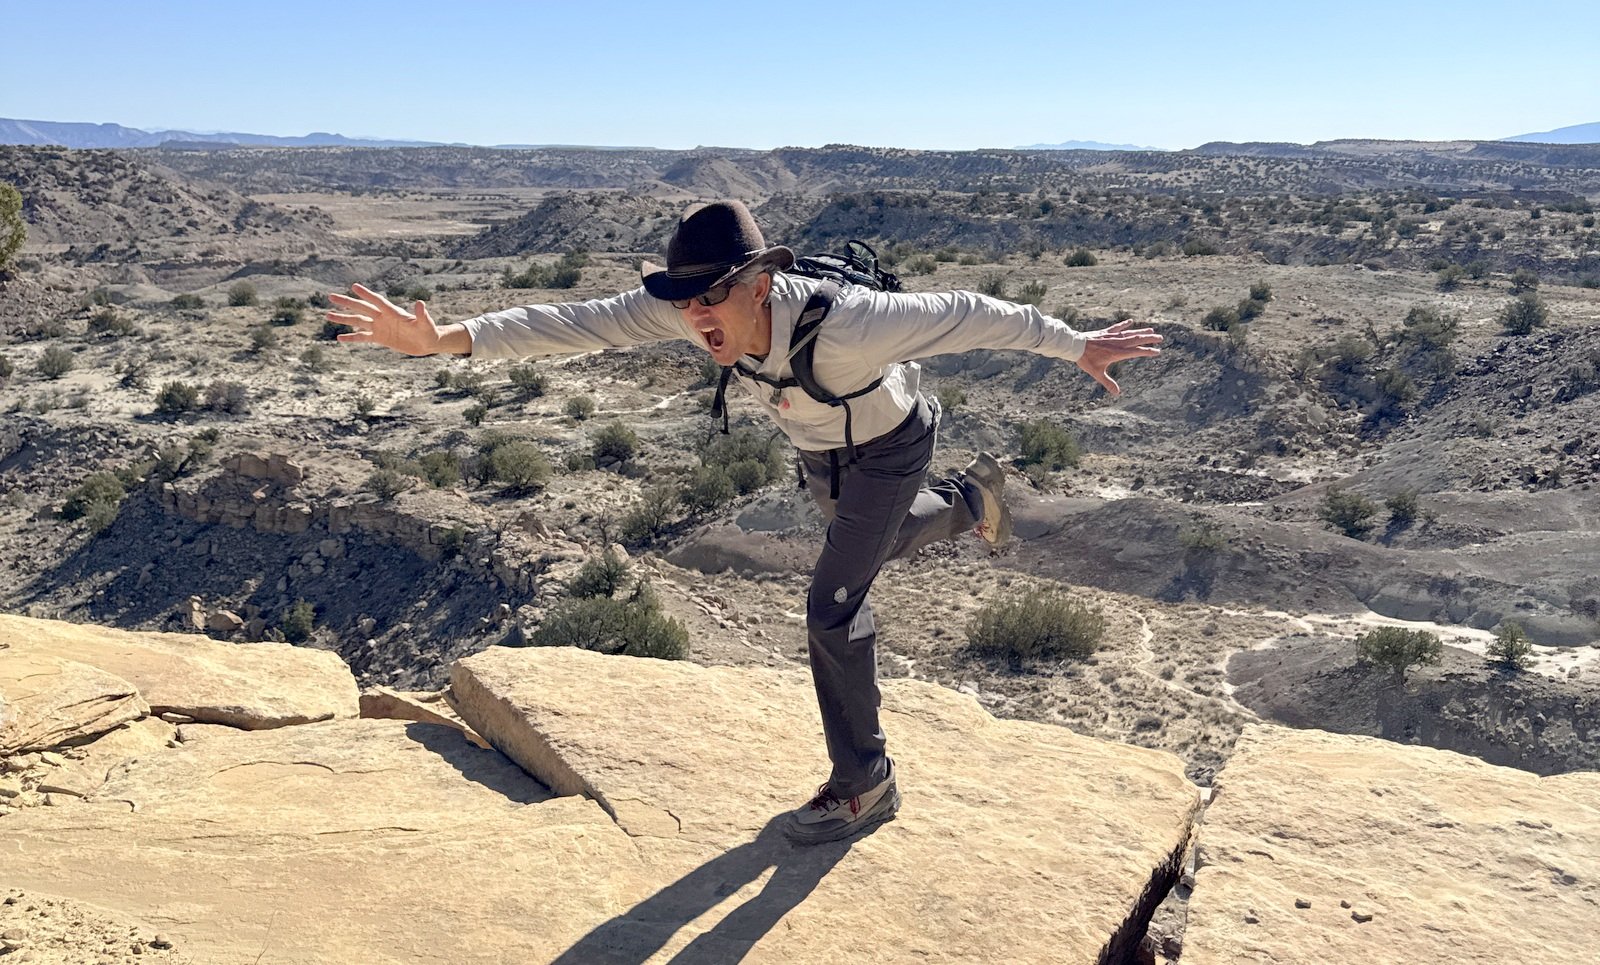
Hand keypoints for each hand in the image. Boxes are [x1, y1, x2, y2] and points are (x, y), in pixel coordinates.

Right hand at [325, 284, 451, 355]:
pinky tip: (339, 337)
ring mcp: (380, 327)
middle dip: (347, 303)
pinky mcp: (380, 338)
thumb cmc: (429, 332)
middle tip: (331, 296)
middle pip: (362, 308)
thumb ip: (422, 315)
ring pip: (358, 321)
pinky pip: (362, 337)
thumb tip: (420, 303)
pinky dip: (352, 337)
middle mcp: (383, 318)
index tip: (354, 286)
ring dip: (344, 318)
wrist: (427, 342)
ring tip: (328, 315)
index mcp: (393, 312)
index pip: (377, 301)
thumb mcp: (426, 324)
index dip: (366, 294)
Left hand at [1074, 319, 1161, 395]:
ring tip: (1152, 330)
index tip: (1157, 352)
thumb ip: (1108, 383)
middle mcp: (1117, 343)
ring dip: (1141, 331)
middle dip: (1149, 339)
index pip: (1137, 351)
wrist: (1076, 345)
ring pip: (1130, 333)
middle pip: (1137, 339)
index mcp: (1118, 353)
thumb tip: (1116, 394)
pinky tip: (1130, 321)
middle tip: (1160, 338)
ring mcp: (1112, 336)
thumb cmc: (1086, 360)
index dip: (1148, 351)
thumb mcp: (1097, 373)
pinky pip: (1117, 327)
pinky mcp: (1105, 332)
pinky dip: (1124, 324)